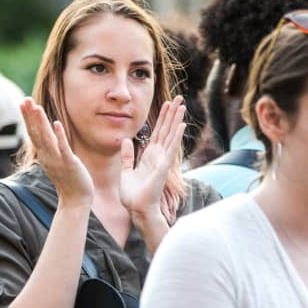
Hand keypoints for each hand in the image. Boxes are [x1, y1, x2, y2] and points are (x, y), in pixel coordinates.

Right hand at [20, 98, 92, 202]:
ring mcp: (57, 159)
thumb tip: (46, 136)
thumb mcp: (56, 161)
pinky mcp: (69, 163)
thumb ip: (51, 148)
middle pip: (35, 133)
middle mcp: (47, 156)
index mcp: (44, 154)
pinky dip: (59, 135)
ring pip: (46, 138)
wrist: (75, 200)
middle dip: (30, 116)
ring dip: (41, 122)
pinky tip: (56, 123)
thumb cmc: (68, 180)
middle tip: (24, 99)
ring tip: (36, 107)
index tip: (22, 103)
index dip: (27, 118)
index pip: (33, 133)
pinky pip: (63, 147)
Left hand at [120, 96, 185, 221]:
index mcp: (149, 156)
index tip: (166, 104)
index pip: (157, 132)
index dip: (162, 118)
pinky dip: (176, 136)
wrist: (137, 209)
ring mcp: (162, 161)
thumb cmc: (133, 194)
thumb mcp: (126, 171)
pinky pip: (170, 149)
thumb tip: (125, 141)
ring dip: (176, 120)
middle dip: (172, 114)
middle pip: (166, 130)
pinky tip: (182, 125)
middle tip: (179, 98)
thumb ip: (127, 156)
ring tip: (182, 105)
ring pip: (171, 136)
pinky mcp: (163, 167)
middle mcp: (158, 156)